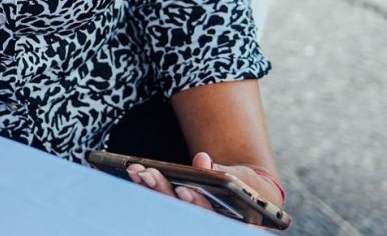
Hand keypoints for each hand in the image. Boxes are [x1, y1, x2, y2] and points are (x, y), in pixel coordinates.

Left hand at [127, 152, 284, 214]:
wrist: (250, 199)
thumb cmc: (247, 188)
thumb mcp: (242, 178)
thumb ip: (222, 172)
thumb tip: (202, 159)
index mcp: (232, 222)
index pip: (211, 217)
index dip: (197, 203)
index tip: (183, 190)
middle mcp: (210, 226)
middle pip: (184, 214)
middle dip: (164, 192)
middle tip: (149, 174)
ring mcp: (193, 223)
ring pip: (169, 211)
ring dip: (151, 190)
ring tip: (138, 171)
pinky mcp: (180, 216)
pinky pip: (161, 206)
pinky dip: (148, 190)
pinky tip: (137, 175)